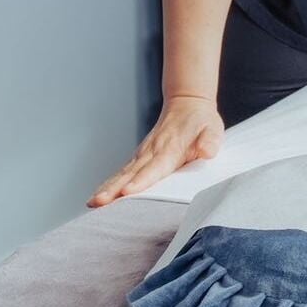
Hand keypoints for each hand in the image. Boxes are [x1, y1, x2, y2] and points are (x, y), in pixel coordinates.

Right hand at [86, 94, 224, 207]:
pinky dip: (109, 184)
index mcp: (170, 148)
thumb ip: (210, 140)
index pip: (155, 167)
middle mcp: (152, 151)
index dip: (141, 180)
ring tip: (93, 203)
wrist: (187, 103)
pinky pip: (122, 173)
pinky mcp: (139, 158)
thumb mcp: (212, 128)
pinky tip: (98, 197)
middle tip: (99, 203)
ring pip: (122, 173)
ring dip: (107, 188)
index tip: (127, 192)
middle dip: (115, 189)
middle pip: (131, 173)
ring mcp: (143, 154)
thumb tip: (207, 151)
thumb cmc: (201, 120)